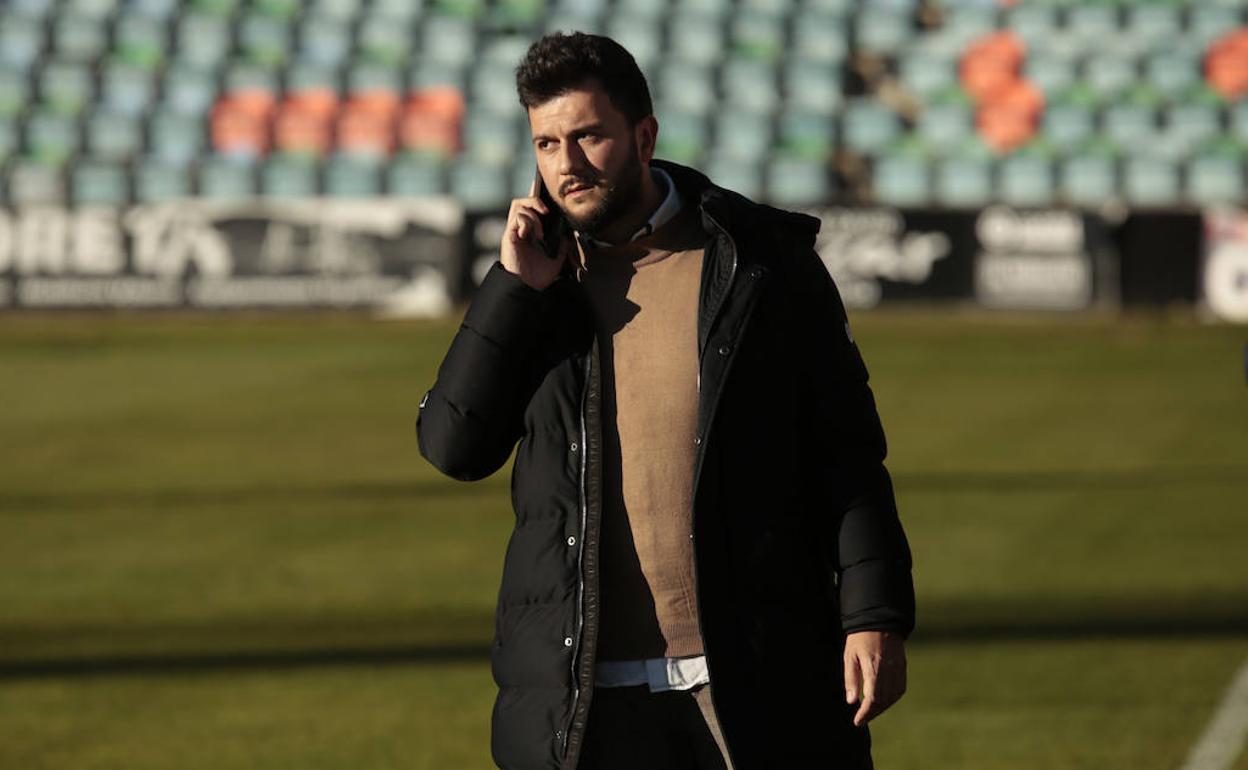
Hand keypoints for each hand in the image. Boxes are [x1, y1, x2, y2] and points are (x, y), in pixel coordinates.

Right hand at [500, 175, 569, 290]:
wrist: (529, 288)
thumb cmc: (539, 274)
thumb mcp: (557, 257)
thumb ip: (562, 244)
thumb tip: (569, 233)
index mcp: (530, 230)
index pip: (531, 207)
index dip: (537, 197)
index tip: (544, 191)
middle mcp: (520, 228)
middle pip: (522, 201)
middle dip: (535, 201)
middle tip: (546, 212)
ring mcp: (513, 231)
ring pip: (518, 206)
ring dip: (532, 216)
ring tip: (539, 233)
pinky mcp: (509, 236)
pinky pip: (515, 218)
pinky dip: (525, 222)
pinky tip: (529, 235)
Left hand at [843, 630, 906, 726]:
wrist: (880, 621)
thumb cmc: (860, 638)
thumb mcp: (849, 656)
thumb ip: (851, 679)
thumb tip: (851, 701)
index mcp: (873, 666)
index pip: (872, 697)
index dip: (865, 712)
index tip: (857, 720)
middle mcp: (888, 669)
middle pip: (883, 700)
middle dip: (872, 713)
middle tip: (861, 719)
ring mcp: (898, 668)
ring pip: (893, 697)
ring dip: (882, 708)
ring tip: (870, 712)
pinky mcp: (903, 667)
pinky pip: (900, 689)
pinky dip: (891, 699)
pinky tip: (882, 701)